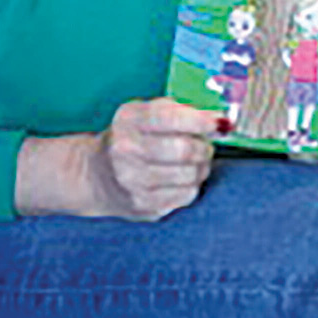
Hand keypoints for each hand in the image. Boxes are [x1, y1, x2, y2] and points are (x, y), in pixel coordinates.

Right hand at [85, 97, 216, 220]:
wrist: (97, 174)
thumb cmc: (133, 137)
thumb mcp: (146, 112)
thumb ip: (180, 111)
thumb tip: (220, 120)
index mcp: (129, 120)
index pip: (171, 118)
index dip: (201, 121)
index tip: (218, 123)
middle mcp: (126, 150)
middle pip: (184, 150)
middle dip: (204, 147)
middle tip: (206, 145)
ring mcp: (132, 181)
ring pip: (189, 175)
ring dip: (201, 167)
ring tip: (195, 162)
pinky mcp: (143, 206)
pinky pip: (185, 196)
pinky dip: (192, 185)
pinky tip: (182, 178)